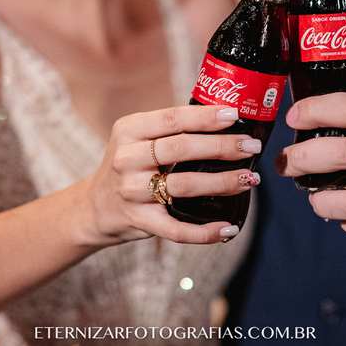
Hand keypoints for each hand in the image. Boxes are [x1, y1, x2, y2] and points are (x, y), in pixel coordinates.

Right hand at [81, 105, 261, 246]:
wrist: (94, 207)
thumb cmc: (128, 165)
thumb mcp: (137, 138)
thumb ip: (170, 129)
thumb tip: (224, 119)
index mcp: (129, 130)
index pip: (173, 118)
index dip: (205, 117)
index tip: (234, 114)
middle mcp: (127, 159)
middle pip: (182, 149)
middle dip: (222, 147)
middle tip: (250, 146)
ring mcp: (132, 192)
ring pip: (184, 185)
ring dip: (222, 182)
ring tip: (248, 178)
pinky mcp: (139, 221)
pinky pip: (177, 229)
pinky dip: (206, 232)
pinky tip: (229, 227)